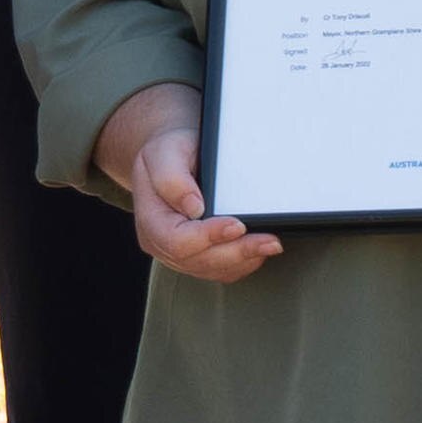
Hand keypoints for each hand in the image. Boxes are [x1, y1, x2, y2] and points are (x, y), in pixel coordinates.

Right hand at [97, 83, 279, 280]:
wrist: (170, 159)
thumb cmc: (168, 153)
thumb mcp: (164, 152)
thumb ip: (172, 178)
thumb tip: (194, 208)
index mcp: (150, 220)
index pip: (177, 241)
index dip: (209, 237)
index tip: (237, 224)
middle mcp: (161, 243)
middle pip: (199, 261)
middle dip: (237, 252)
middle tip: (269, 241)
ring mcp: (179, 255)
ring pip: (214, 270)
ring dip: (245, 260)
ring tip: (271, 244)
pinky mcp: (197, 258)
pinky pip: (222, 271)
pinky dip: (243, 263)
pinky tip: (258, 249)